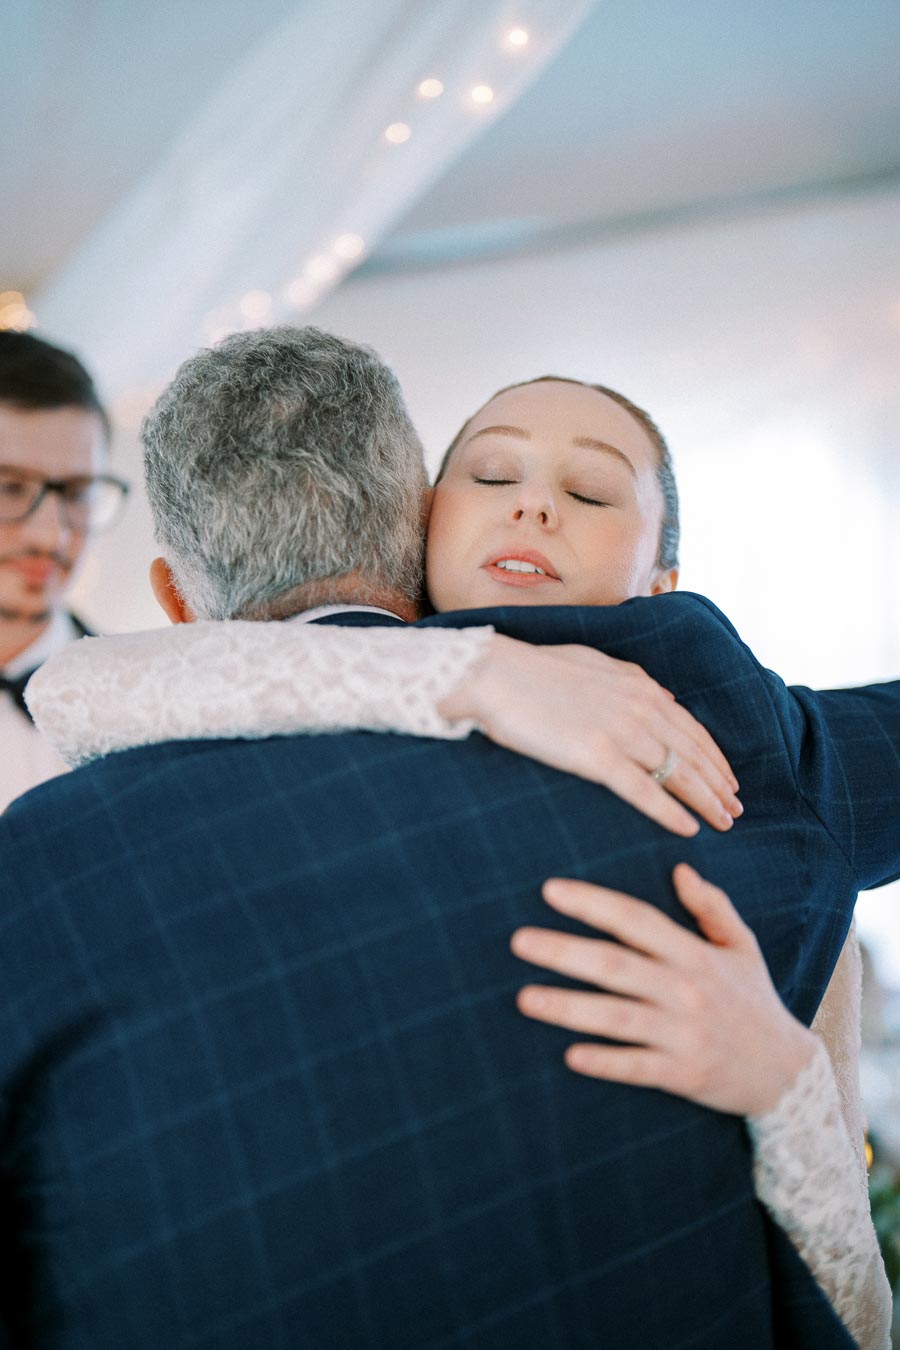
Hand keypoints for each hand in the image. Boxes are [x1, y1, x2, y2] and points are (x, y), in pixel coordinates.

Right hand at [439, 635, 740, 836]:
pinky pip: (645, 791)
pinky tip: (689, 830)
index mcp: (640, 686)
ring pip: (679, 774)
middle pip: (694, 754)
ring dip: (706, 802)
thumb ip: (633, 679)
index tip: (728, 781)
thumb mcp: (595, 663)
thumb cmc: (535, 669)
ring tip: (724, 824)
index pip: (692, 729)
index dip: (715, 758)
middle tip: (736, 811)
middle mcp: (641, 708)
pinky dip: (670, 812)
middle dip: (720, 785)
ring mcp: (622, 732)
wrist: (495, 674)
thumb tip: (665, 696)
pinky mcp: (597, 756)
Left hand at [511, 864, 817, 1115]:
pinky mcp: (683, 1075)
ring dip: (568, 1007)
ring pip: (617, 1017)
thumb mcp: (742, 947)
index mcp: (695, 954)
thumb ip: (711, 906)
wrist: (788, 1074)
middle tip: (518, 941)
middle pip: (616, 965)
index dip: (594, 903)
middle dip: (564, 951)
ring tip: (524, 998)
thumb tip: (680, 868)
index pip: (636, 920)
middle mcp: (687, 990)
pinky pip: (637, 1067)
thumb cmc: (754, 1001)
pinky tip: (570, 1055)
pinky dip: (605, 1062)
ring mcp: (684, 1034)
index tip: (550, 890)